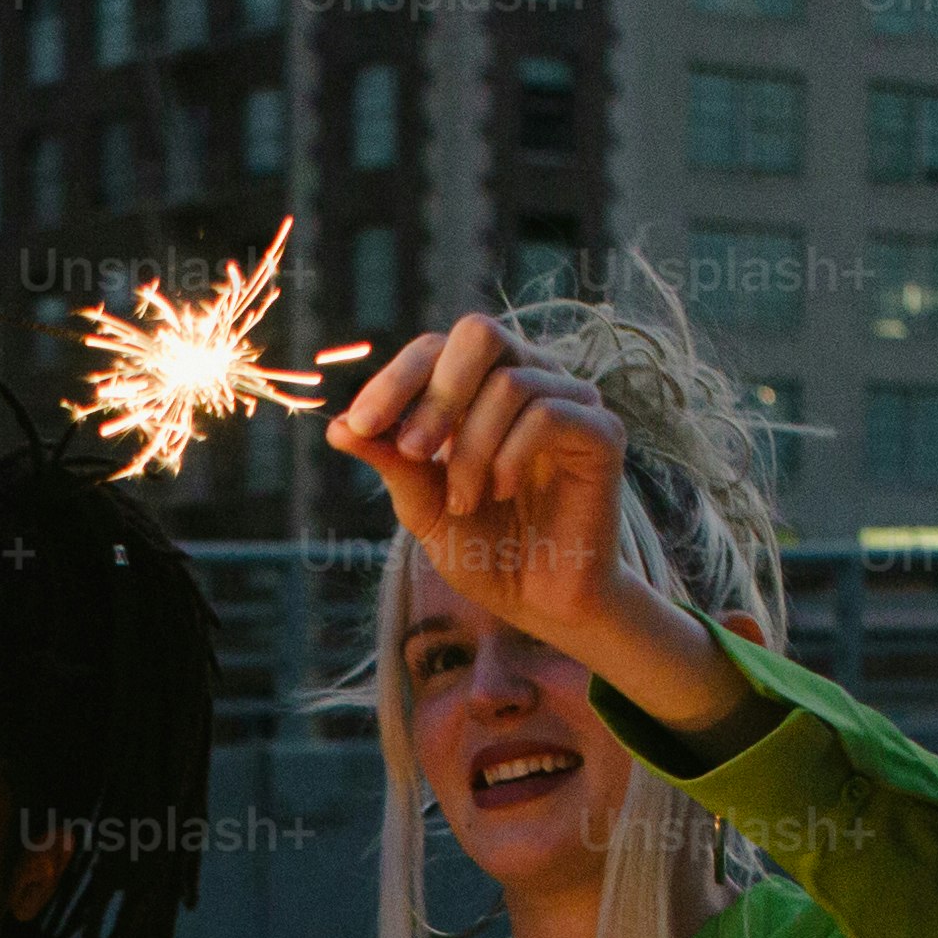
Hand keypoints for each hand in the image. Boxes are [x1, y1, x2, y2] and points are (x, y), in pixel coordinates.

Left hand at [323, 315, 736, 726]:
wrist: (539, 602)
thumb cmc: (484, 551)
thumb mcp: (423, 505)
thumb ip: (390, 462)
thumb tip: (335, 425)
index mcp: (482, 387)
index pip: (435, 349)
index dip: (395, 380)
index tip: (360, 425)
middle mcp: (530, 378)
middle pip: (478, 335)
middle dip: (435, 394)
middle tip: (414, 451)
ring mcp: (571, 400)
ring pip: (510, 384)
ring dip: (472, 448)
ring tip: (464, 502)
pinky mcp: (602, 432)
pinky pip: (548, 414)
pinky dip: (511, 454)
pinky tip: (501, 493)